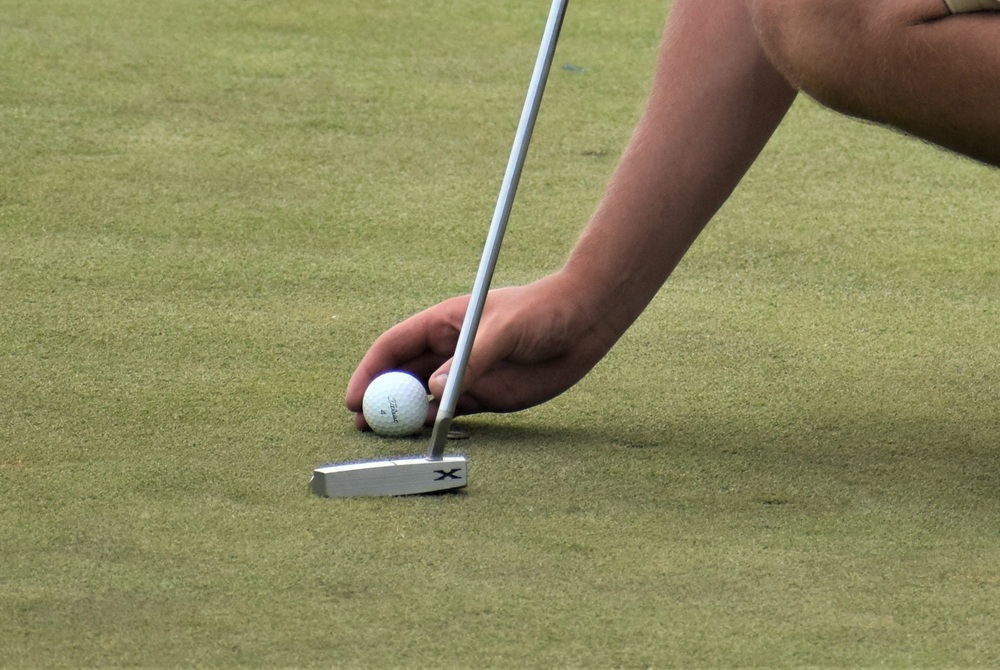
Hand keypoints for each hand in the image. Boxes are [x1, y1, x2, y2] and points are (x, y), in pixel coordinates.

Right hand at [345, 272, 618, 429]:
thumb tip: (435, 391)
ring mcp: (466, 374)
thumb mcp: (504, 330)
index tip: (355, 396)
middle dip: (381, 398)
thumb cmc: (542, 313)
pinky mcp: (486, 396)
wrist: (583, 324)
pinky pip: (452, 413)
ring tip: (386, 437)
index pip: (394, 346)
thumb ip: (470, 360)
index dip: (370, 370)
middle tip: (363, 425)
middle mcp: (449, 350)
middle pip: (403, 375)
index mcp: (444, 323)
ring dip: (405, 416)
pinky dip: (435, 426)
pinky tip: (424, 438)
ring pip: (425, 398)